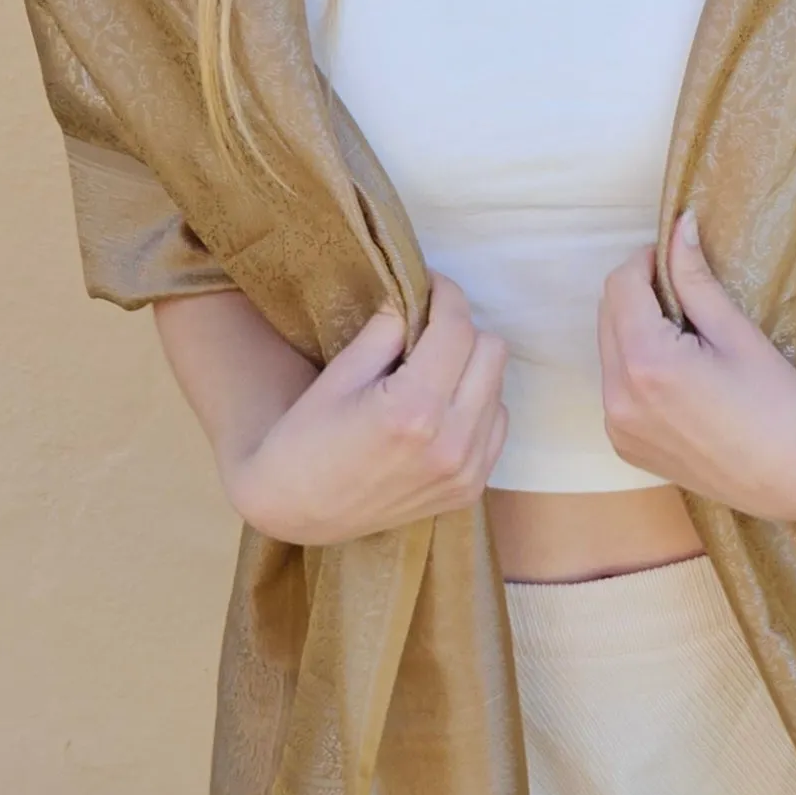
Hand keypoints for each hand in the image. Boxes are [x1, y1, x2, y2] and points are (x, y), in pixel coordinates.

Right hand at [226, 272, 509, 545]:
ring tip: (431, 372)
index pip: (457, 328)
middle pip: (491, 351)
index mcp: (414, 410)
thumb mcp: (339, 374)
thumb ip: (386, 330)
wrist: (296, 510)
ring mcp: (466, 471)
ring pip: (499, 385)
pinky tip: (441, 407)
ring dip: (471, 367)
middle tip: (427, 328)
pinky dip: (477, 404)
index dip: (448, 295)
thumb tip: (419, 296)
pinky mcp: (471, 490)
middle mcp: (451, 443)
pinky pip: (497, 423)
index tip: (433, 284)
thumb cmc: (305, 437)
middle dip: (461, 330)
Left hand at [596, 210, 795, 522]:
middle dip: (638, 291)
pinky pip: (616, 386)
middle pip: (607, 314)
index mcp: (647, 365)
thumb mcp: (736, 333)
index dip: (647, 260)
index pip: (620, 284)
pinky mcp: (625, 446)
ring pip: (609, 349)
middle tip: (685, 292)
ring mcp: (619, 427)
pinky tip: (680, 372)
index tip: (678, 259)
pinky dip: (636, 365)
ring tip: (686, 333)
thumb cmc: (779, 403)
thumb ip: (695, 279)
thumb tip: (679, 224)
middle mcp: (619, 399)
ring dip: (634, 327)